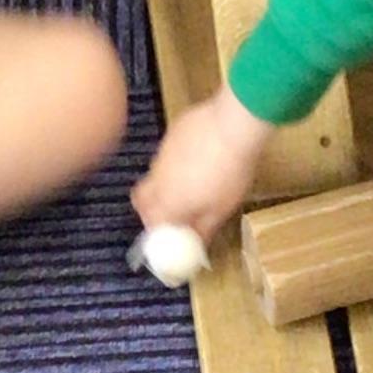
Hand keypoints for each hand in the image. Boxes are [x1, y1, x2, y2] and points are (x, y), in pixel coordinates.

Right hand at [133, 84, 273, 246]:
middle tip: (173, 212)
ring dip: (166, 184)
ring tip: (193, 182)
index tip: (171, 235)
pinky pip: (167, 154)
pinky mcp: (171, 134)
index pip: (150, 224)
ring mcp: (161, 154)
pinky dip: (176, 162)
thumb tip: (196, 246)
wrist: (231, 125)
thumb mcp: (221, 210)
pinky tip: (199, 156)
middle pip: (141, 199)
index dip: (158, 232)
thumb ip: (203, 230)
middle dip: (151, 209)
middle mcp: (156, 180)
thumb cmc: (229, 174)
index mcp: (167, 203)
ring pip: (154, 175)